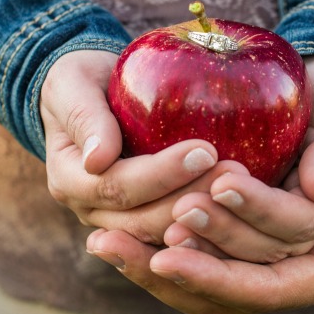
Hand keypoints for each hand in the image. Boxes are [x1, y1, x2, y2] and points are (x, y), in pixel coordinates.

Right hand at [40, 50, 235, 242]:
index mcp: (69, 181)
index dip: (161, 174)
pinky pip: (177, 228)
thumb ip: (85, 118)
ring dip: (205, 213)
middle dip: (191, 198)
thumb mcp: (74, 85)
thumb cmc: (81, 81)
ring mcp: (117, 221)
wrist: (85, 94)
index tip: (205, 149)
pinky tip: (242, 200)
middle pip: (144, 220)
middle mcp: (91, 210)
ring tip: (244, 184)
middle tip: (236, 171)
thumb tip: (97, 158)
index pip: (117, 187)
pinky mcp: (144, 219)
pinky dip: (208, 220)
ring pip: (164, 232)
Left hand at [86, 138, 313, 313]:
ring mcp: (281, 268)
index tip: (172, 246)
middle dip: (172, 262)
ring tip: (103, 237)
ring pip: (211, 280)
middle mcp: (302, 279)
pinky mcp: (266, 248)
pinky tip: (130, 226)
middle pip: (226, 287)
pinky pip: (213, 259)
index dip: (219, 271)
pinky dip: (173, 246)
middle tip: (117, 233)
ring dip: (156, 261)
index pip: (268, 284)